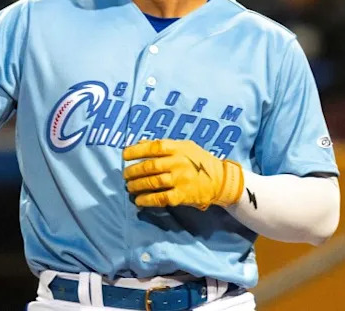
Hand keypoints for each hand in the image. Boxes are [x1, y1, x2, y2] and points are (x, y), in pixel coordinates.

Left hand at [122, 139, 243, 209]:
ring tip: (129, 187)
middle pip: (150, 167)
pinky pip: (160, 198)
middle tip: (125, 175)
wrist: (220, 180)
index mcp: (177, 148)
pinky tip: (139, 200)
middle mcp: (178, 163)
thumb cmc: (199, 160)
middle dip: (133, 171)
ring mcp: (180, 180)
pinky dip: (147, 200)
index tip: (124, 155)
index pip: (152, 147)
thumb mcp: (184, 146)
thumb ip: (162, 145)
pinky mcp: (182, 195)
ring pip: (152, 183)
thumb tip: (139, 143)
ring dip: (137, 185)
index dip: (136, 151)